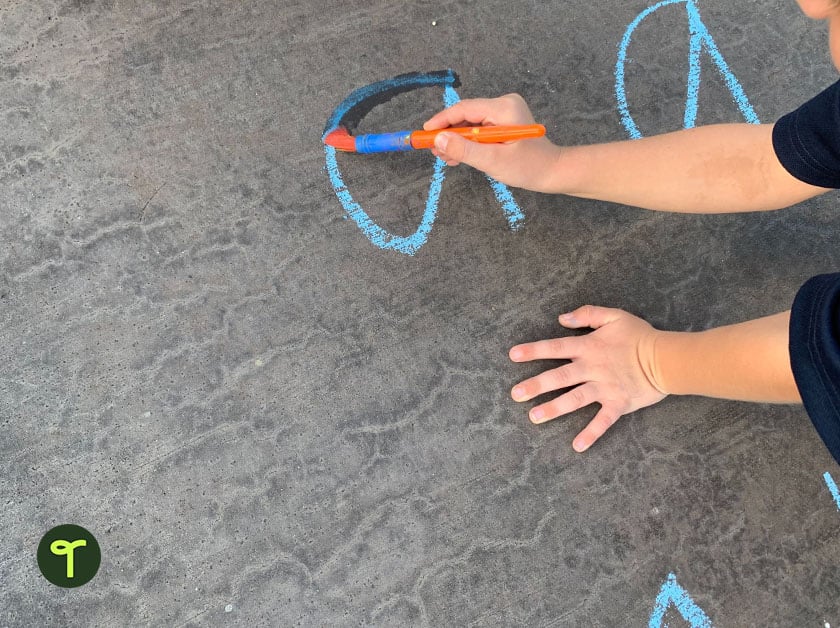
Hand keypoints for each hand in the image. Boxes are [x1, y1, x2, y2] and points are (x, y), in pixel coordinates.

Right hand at [423, 94, 561, 191]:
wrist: (551, 172)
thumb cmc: (527, 167)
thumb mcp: (493, 160)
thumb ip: (465, 150)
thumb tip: (438, 140)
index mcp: (504, 108)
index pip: (465, 109)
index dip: (442, 121)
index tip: (425, 133)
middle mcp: (504, 104)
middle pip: (466, 116)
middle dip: (449, 134)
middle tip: (434, 151)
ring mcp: (504, 112)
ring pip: (470, 124)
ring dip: (457, 140)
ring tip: (445, 157)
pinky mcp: (503, 122)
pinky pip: (479, 129)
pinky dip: (468, 142)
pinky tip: (458, 155)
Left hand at [509, 305, 667, 451]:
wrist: (667, 358)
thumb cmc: (639, 336)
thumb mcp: (614, 316)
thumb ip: (587, 314)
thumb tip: (562, 318)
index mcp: (589, 347)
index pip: (556, 347)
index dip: (534, 350)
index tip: (513, 355)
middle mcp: (592, 368)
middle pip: (560, 377)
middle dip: (536, 385)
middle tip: (516, 394)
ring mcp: (605, 388)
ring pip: (575, 399)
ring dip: (554, 409)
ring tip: (534, 417)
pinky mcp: (618, 403)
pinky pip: (603, 421)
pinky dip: (591, 433)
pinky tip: (577, 446)